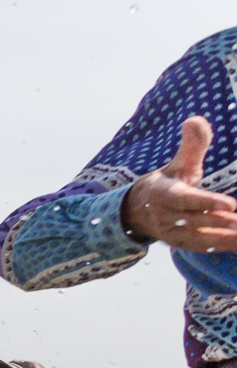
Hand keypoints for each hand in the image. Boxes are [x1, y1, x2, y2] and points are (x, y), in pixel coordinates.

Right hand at [122, 116, 236, 251]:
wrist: (140, 210)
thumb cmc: (169, 181)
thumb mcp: (179, 163)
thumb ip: (192, 145)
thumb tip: (196, 120)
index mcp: (164, 194)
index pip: (186, 200)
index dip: (208, 203)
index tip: (231, 205)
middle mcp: (165, 216)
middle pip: (195, 222)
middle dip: (222, 223)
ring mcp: (171, 233)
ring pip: (200, 239)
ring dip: (225, 239)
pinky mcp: (179, 244)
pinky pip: (201, 248)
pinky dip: (222, 247)